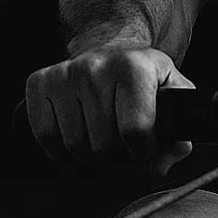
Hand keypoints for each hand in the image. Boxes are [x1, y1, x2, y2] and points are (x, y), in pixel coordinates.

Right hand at [25, 43, 195, 176]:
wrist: (114, 49)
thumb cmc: (147, 78)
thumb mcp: (175, 97)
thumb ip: (178, 136)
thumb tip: (157, 169)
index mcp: (135, 68)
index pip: (135, 132)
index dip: (144, 150)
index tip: (146, 145)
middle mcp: (96, 67)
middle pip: (104, 144)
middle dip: (118, 154)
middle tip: (124, 143)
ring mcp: (65, 74)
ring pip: (75, 145)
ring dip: (92, 154)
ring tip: (104, 138)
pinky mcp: (39, 82)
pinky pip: (45, 135)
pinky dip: (61, 149)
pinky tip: (79, 137)